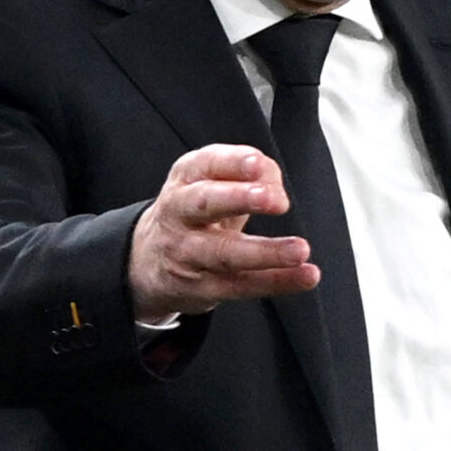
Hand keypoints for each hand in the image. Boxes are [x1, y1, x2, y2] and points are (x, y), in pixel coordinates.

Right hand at [127, 145, 318, 323]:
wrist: (146, 262)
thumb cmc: (193, 214)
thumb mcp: (212, 183)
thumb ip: (247, 174)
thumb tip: (275, 183)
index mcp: (186, 178)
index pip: (206, 164)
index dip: (233, 163)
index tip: (259, 164)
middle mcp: (180, 213)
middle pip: (206, 203)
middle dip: (240, 199)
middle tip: (277, 201)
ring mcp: (187, 252)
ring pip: (225, 252)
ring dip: (266, 252)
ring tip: (299, 249)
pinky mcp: (201, 287)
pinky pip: (242, 284)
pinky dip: (277, 281)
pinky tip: (304, 276)